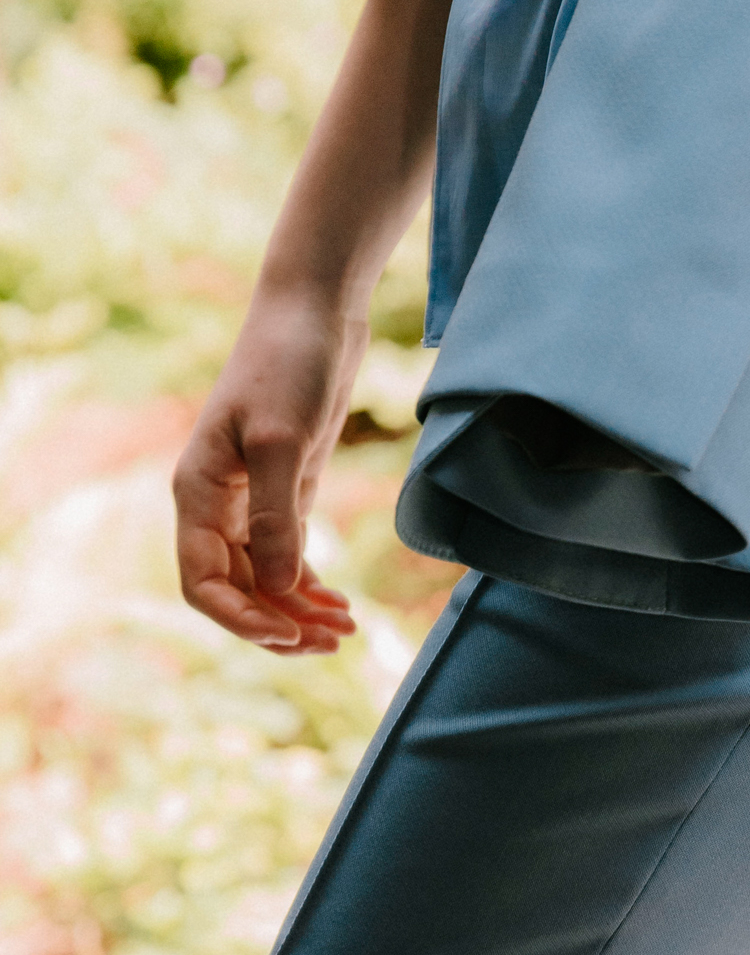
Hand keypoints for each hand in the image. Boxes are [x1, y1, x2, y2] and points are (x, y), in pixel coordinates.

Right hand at [174, 286, 364, 653]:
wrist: (312, 313)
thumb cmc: (288, 364)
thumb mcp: (283, 440)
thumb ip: (278, 515)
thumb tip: (281, 587)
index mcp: (197, 493)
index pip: (202, 582)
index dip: (242, 618)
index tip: (291, 631)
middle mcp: (215, 504)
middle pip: (235, 590)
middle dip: (279, 623)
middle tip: (335, 641)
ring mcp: (249, 500)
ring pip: (263, 578)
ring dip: (298, 609)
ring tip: (346, 628)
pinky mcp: (283, 490)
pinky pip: (285, 555)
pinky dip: (308, 583)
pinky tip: (338, 602)